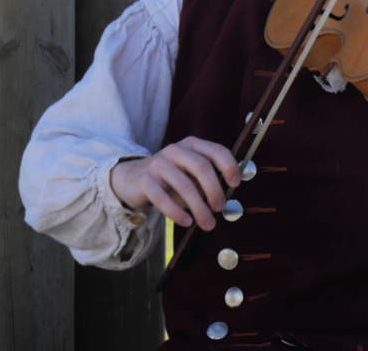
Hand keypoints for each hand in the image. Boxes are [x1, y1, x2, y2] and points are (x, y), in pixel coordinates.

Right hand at [110, 137, 239, 230]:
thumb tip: (225, 199)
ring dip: (199, 208)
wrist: (132, 178)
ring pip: (185, 186)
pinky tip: (186, 222)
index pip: (216, 150)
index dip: (229, 166)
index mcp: (191, 145)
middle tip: (220, 208)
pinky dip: (177, 212)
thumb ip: (206, 180)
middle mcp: (175, 150)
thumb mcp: (189, 173)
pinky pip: (163, 199)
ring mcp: (159, 164)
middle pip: (202, 167)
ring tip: (207, 223)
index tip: (235, 184)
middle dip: (214, 190)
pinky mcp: (145, 181)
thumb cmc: (169, 178)